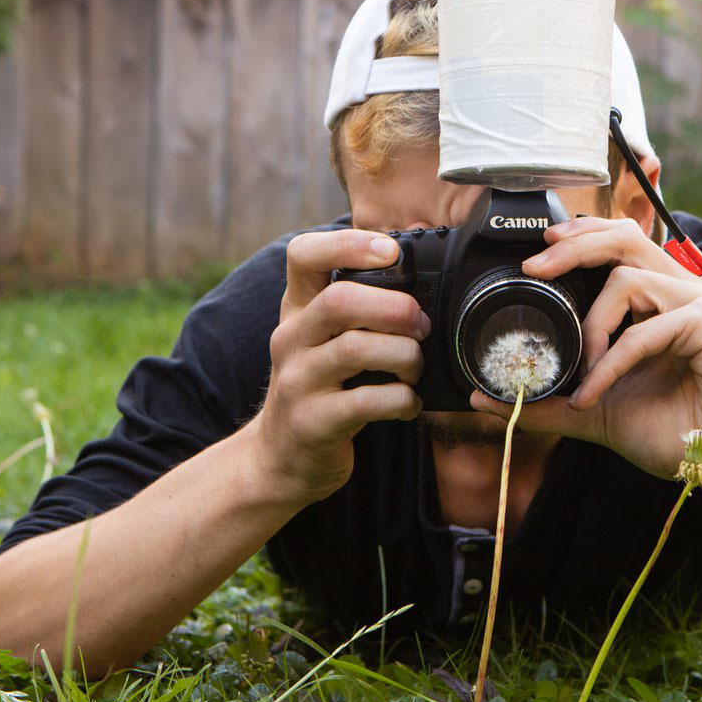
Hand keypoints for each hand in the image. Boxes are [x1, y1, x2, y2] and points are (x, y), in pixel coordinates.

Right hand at [250, 230, 428, 505]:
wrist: (279, 457)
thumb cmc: (318, 386)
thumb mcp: (323, 338)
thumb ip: (357, 307)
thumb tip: (422, 277)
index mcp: (296, 308)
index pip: (303, 254)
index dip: (348, 243)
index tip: (392, 252)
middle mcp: (290, 338)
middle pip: (339, 301)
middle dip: (395, 308)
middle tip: (421, 325)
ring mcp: (298, 381)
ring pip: (356, 349)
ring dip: (405, 355)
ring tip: (415, 367)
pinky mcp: (313, 422)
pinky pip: (366, 402)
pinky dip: (401, 400)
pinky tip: (409, 403)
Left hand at [469, 217, 701, 497]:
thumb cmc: (676, 433)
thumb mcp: (596, 412)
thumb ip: (546, 401)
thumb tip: (482, 398)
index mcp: (660, 299)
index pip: (619, 244)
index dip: (580, 237)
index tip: (539, 252)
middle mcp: (682, 290)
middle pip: (623, 240)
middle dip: (575, 247)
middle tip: (534, 268)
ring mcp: (700, 302)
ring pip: (627, 280)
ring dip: (592, 327)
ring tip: (584, 371)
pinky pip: (643, 330)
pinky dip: (611, 363)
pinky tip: (595, 392)